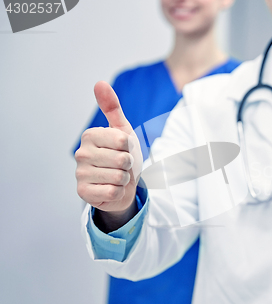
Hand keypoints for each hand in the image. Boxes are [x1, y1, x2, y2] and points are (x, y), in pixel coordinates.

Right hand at [75, 81, 142, 224]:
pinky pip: (112, 192)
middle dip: (129, 165)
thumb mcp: (123, 130)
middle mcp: (81, 154)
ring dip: (125, 179)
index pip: (123, 140)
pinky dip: (119, 191)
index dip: (130, 147)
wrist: (122, 184)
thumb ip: (112, 108)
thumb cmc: (122, 155)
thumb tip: (99, 83)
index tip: (124, 149)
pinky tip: (112, 188)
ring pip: (119, 176)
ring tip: (117, 177)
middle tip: (121, 165)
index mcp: (90, 135)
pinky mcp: (83, 193)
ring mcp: (80, 174)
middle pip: (123, 159)